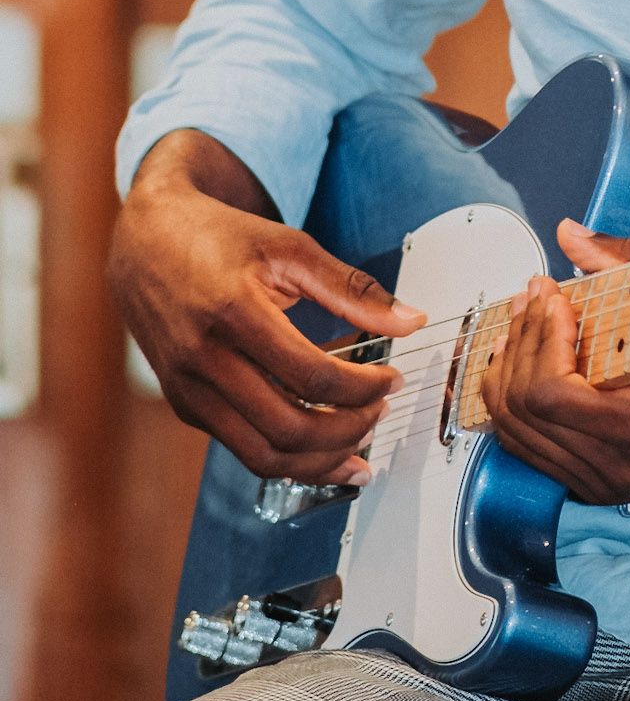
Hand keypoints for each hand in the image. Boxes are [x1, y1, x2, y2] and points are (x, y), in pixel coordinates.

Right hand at [110, 129, 425, 485]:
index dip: (363, 388)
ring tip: (360, 448)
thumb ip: (351, 287)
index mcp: (233, 314)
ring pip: (262, 457)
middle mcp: (204, 361)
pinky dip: (287, 457)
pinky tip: (319, 447)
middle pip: (288, 430)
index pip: (311, 377)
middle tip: (381, 413)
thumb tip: (411, 320)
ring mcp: (189, 390)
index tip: (392, 378)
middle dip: (348, 432)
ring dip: (320, 462)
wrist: (146, 242)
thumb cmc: (220, 238)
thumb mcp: (290, 247)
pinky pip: (241, 449)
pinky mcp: (185, 406)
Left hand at [481, 222, 629, 505]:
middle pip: (522, 410)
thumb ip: (627, 269)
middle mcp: (612, 469)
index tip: (556, 298)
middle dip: (521, 342)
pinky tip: (526, 363)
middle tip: (533, 297)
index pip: (550, 395)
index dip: (542, 339)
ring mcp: (600, 484)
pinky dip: (516, 403)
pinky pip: (529, 448)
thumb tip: (570, 234)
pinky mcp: (595, 485)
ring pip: (515, 432)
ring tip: (523, 323)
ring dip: (510, 370)